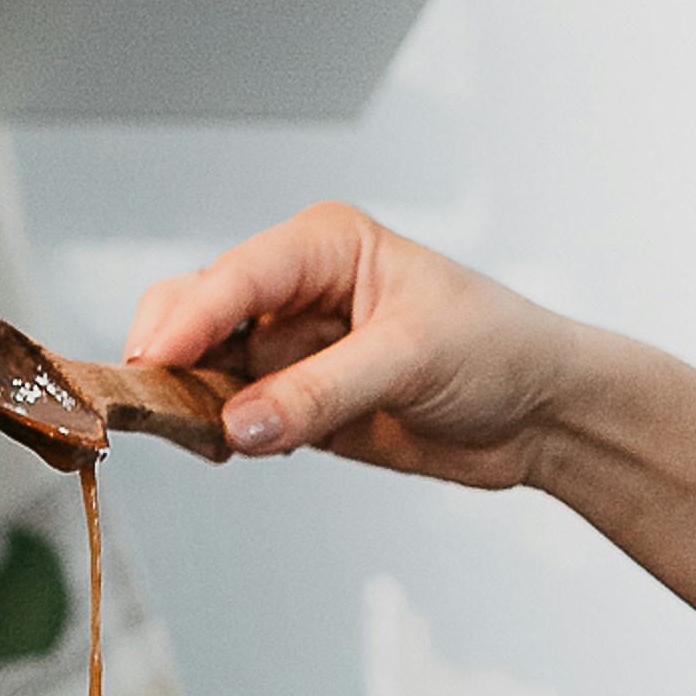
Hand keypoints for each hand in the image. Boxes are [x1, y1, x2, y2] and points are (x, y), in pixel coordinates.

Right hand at [126, 201, 592, 485]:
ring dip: (195, 403)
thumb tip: (239, 423)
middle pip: (199, 314)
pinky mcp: (297, 403)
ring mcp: (292, 348)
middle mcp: (297, 289)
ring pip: (207, 370)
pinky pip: (235, 417)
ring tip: (204, 437)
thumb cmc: (498, 350)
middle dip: (173, 357)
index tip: (154, 363)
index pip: (236, 275)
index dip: (189, 319)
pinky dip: (225, 436)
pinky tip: (239, 450)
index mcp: (325, 245)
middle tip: (156, 405)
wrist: (542, 413)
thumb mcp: (411, 360)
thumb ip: (321, 392)